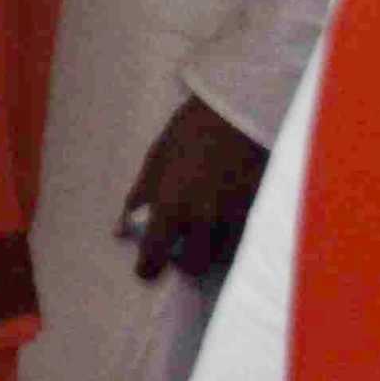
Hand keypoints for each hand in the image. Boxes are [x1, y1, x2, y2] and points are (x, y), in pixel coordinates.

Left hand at [121, 95, 270, 282]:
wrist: (238, 110)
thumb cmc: (189, 131)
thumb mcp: (155, 160)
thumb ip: (139, 198)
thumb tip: (119, 229)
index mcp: (172, 206)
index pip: (156, 256)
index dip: (148, 268)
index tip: (145, 270)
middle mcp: (204, 219)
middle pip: (194, 265)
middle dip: (183, 262)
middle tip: (177, 248)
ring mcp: (235, 218)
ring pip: (222, 256)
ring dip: (209, 250)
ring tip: (202, 231)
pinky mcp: (259, 211)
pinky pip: (243, 240)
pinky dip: (231, 238)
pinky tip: (224, 220)